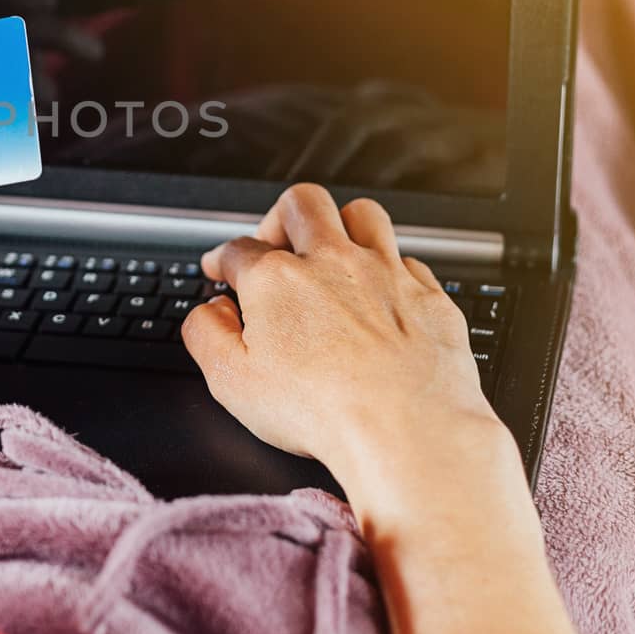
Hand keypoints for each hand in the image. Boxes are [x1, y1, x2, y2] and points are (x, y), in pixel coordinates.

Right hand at [183, 183, 495, 482]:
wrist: (407, 429)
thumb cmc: (324, 410)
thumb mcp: (232, 381)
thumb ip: (206, 334)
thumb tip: (209, 311)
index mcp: (278, 280)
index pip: (239, 249)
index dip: (222, 258)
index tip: (222, 270)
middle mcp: (332, 262)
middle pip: (302, 204)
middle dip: (280, 217)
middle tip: (276, 245)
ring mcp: (386, 274)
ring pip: (362, 214)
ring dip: (341, 225)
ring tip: (332, 252)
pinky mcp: (428, 296)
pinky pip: (408, 260)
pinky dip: (390, 268)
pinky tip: (382, 292)